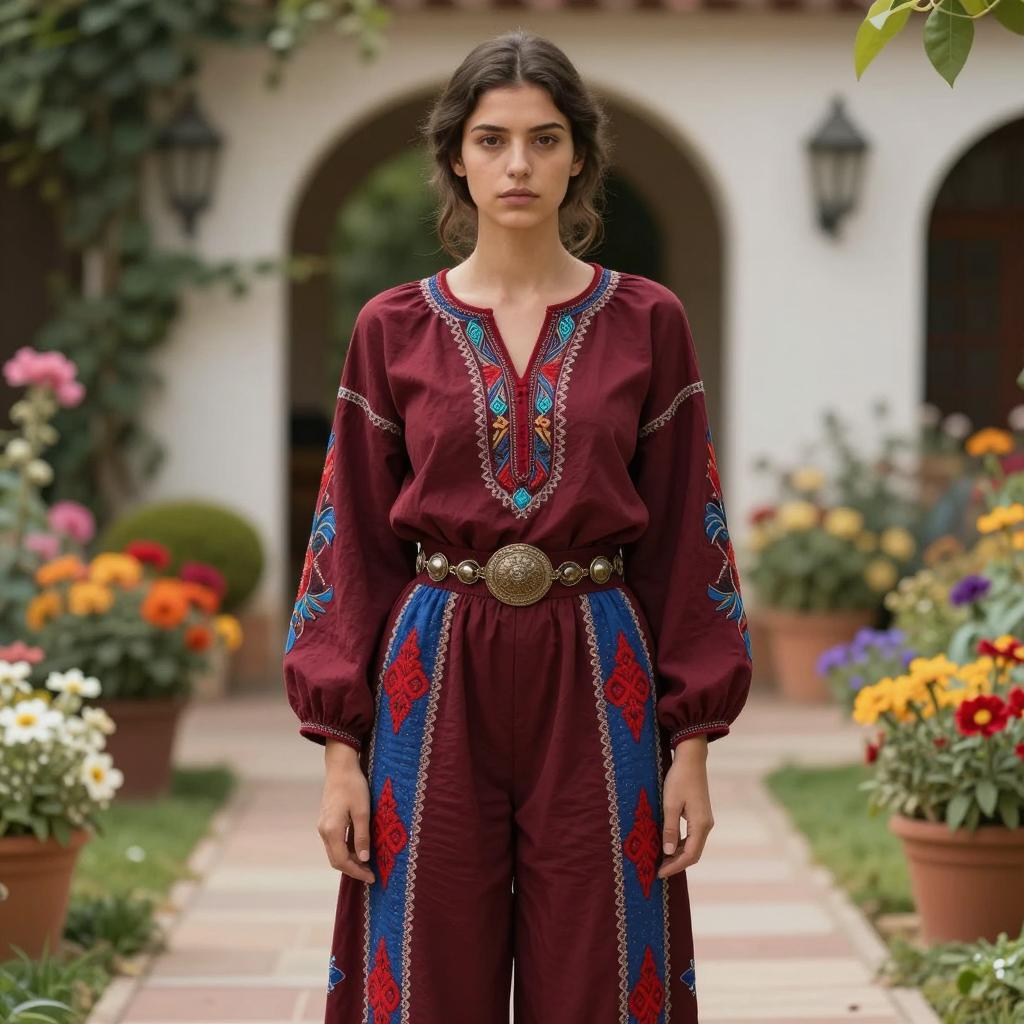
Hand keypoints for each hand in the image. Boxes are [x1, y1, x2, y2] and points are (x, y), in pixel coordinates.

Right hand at [317, 739, 375, 883]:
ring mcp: (323, 826)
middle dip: (353, 869)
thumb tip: (364, 859)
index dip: (357, 872)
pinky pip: (334, 843)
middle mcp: (324, 831)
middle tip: (371, 873)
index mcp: (332, 830)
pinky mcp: (326, 821)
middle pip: (336, 860)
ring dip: (349, 860)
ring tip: (367, 863)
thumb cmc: (354, 786)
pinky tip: (359, 848)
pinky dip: (345, 850)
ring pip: (334, 852)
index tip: (372, 877)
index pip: (342, 861)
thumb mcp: (363, 811)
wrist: (340, 767)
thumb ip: (362, 836)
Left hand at [657, 735, 713, 878]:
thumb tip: (667, 852)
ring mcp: (704, 820)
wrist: (691, 759)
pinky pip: (691, 836)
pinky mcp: (700, 815)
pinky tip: (668, 845)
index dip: (674, 866)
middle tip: (658, 871)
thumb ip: (669, 828)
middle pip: (693, 853)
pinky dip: (680, 844)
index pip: (689, 855)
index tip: (659, 874)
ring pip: (692, 845)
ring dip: (678, 855)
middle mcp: (706, 825)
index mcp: (701, 825)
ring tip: (660, 861)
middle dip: (676, 864)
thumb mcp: (670, 804)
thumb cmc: (679, 779)